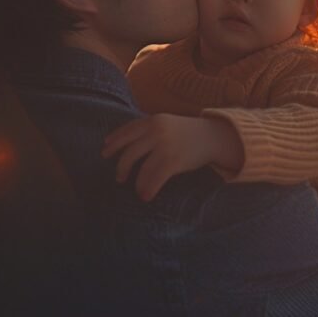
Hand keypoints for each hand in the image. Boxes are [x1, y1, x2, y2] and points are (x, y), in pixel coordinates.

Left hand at [102, 114, 216, 200]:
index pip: (127, 131)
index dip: (114, 142)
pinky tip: (145, 196)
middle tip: (119, 177)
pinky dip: (147, 189)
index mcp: (153, 120)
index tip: (105, 151)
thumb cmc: (187, 132)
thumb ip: (149, 129)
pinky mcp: (173, 160)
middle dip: (121, 167)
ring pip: (140, 168)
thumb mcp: (166, 122)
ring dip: (135, 182)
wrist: (213, 136)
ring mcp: (165, 146)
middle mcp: (156, 131)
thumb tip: (125, 142)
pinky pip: (154, 178)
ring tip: (135, 189)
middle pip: (129, 152)